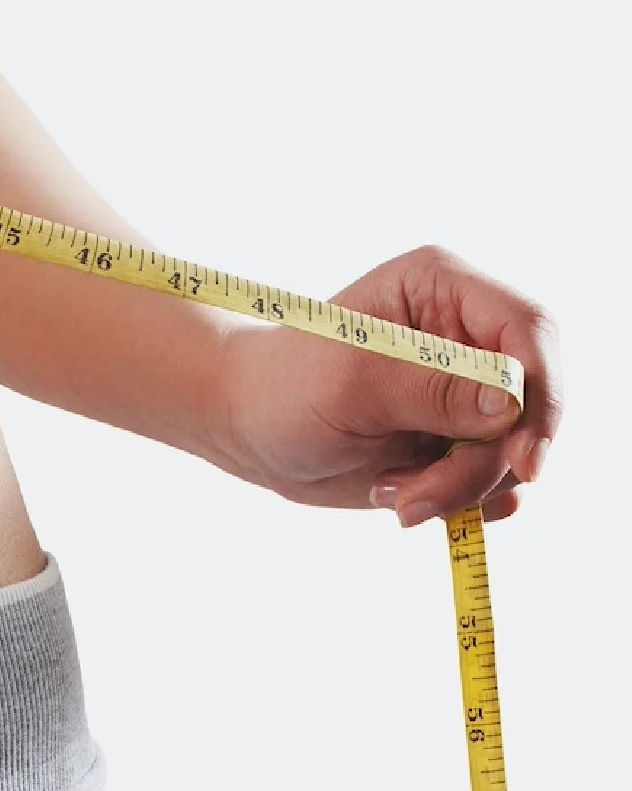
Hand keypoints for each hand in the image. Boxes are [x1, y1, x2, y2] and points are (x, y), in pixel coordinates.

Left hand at [215, 244, 562, 526]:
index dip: (541, 393)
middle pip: (532, 402)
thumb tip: (512, 404)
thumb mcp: (351, 382)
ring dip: (459, 486)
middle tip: (417, 493)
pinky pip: (497, 483)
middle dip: (486, 461)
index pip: (528, 329)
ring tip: (390, 489)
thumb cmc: (284, 385)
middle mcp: (466, 336)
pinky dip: (458, 501)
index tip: (522, 459)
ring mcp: (467, 392)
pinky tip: (400, 492)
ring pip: (515, 452)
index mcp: (441, 288)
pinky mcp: (461, 440)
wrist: (248, 429)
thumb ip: (432, 390)